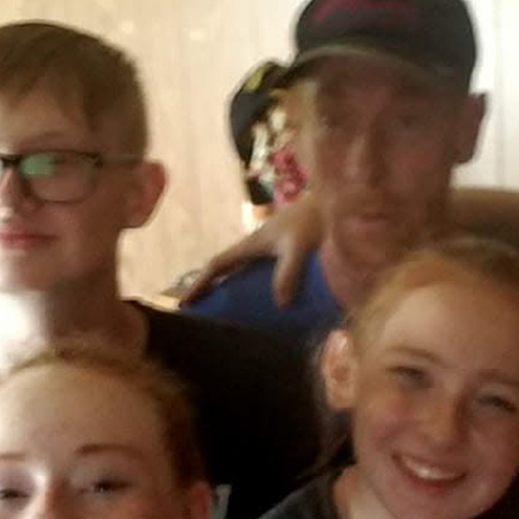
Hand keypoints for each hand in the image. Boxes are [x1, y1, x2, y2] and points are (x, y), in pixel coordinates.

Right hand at [181, 194, 322, 306]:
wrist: (333, 202)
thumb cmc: (312, 221)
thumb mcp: (298, 247)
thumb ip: (287, 272)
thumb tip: (280, 304)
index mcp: (251, 244)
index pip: (217, 265)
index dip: (200, 283)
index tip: (185, 304)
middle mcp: (256, 246)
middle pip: (226, 269)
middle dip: (212, 289)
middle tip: (203, 315)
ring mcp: (270, 247)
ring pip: (243, 271)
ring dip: (233, 289)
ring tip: (231, 315)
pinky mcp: (285, 250)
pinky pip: (261, 272)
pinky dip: (256, 287)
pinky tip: (267, 303)